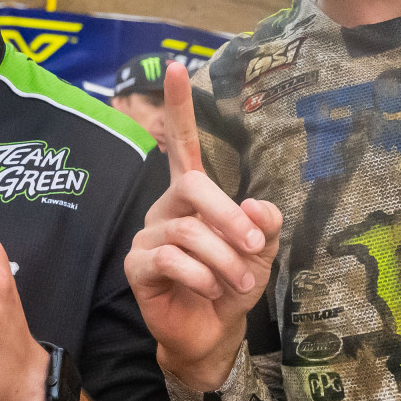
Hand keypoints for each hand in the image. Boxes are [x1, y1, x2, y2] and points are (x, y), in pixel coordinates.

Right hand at [125, 60, 281, 391]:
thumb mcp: (260, 252)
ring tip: (237, 283)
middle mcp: (166, 206)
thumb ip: (264, 224)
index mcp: (193, 194)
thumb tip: (257, 207)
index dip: (178, 106)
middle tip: (256, 249)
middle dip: (230, 219)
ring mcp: (147, 234)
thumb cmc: (231, 285)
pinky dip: (201, 277)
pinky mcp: (137, 265)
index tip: (174, 66)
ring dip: (224, 261)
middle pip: (193, 187)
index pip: (183, 143)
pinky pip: (170, 258)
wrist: (211, 333)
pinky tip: (209, 290)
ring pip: (189, 232)